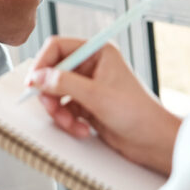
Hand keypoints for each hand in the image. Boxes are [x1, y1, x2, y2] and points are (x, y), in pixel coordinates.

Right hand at [26, 36, 180, 175]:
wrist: (155, 142)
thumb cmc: (138, 113)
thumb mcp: (97, 96)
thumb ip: (64, 84)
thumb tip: (38, 77)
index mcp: (97, 52)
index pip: (58, 47)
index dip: (43, 63)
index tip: (34, 83)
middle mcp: (91, 66)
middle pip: (53, 72)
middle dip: (51, 94)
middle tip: (52, 109)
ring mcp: (88, 86)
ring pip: (56, 93)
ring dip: (59, 111)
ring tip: (71, 124)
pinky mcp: (87, 105)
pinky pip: (65, 109)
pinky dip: (68, 121)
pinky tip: (81, 129)